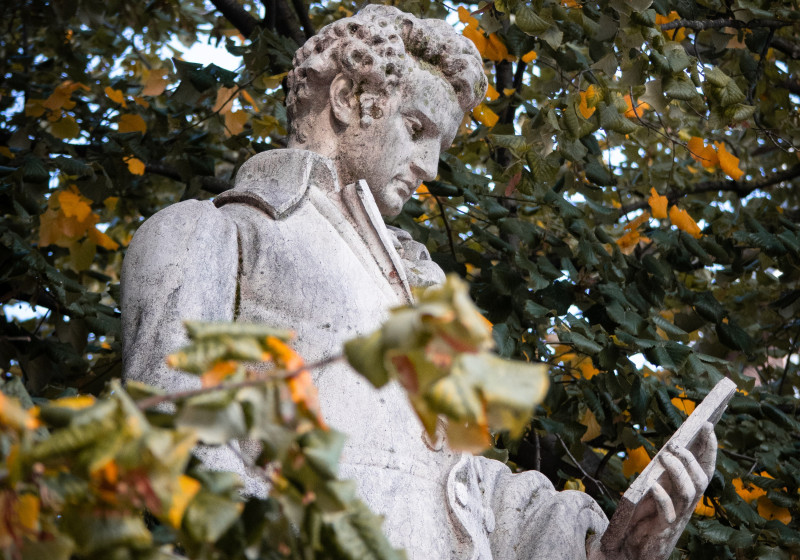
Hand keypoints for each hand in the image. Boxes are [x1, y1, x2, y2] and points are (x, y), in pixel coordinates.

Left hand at [588, 422, 716, 559]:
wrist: (635, 544)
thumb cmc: (645, 512)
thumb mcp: (656, 485)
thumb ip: (665, 469)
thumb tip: (671, 444)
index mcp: (688, 491)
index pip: (706, 468)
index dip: (710, 448)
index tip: (707, 425)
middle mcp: (687, 504)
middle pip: (700, 480)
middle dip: (691, 459)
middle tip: (674, 443)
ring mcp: (677, 516)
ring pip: (688, 493)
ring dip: (678, 472)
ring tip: (665, 455)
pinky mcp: (663, 528)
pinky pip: (667, 511)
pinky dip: (661, 496)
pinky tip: (652, 485)